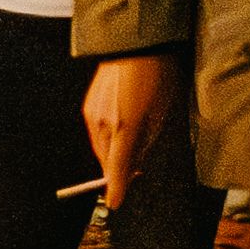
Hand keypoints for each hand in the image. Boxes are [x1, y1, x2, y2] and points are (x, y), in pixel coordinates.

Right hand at [83, 56, 174, 186]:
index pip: (117, 168)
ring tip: (131, 146)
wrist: (135, 46)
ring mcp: (92, 115)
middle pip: (108, 160)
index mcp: (126, 127)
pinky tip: (121, 130)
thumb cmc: (158, 77)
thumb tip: (134, 162)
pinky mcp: (87, 107)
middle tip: (133, 174)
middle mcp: (104, 124)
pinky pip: (96, 133)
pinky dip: (108, 138)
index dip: (116, 187)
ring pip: (101, 147)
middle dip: (118, 170)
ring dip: (113, 153)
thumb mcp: (161, 111)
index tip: (115, 202)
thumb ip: (145, 140)